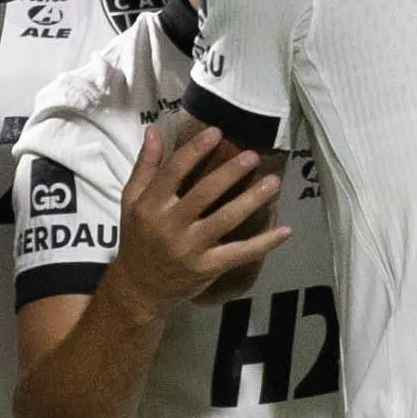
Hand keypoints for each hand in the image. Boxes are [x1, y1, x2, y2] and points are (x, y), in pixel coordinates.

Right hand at [104, 126, 289, 322]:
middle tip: (253, 156)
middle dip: (230, 173)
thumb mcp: (131, 201)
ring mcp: (190, 248)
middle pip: (204, 193)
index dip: (195, 151)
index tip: (216, 132)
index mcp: (151, 205)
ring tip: (273, 182)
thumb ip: (145, 166)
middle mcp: (170, 225)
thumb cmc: (138, 238)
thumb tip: (154, 130)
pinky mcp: (207, 267)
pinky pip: (240, 253)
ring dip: (252, 200)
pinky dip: (264, 243)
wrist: (139, 288)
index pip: (174, 172)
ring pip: (226, 220)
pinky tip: (285, 230)